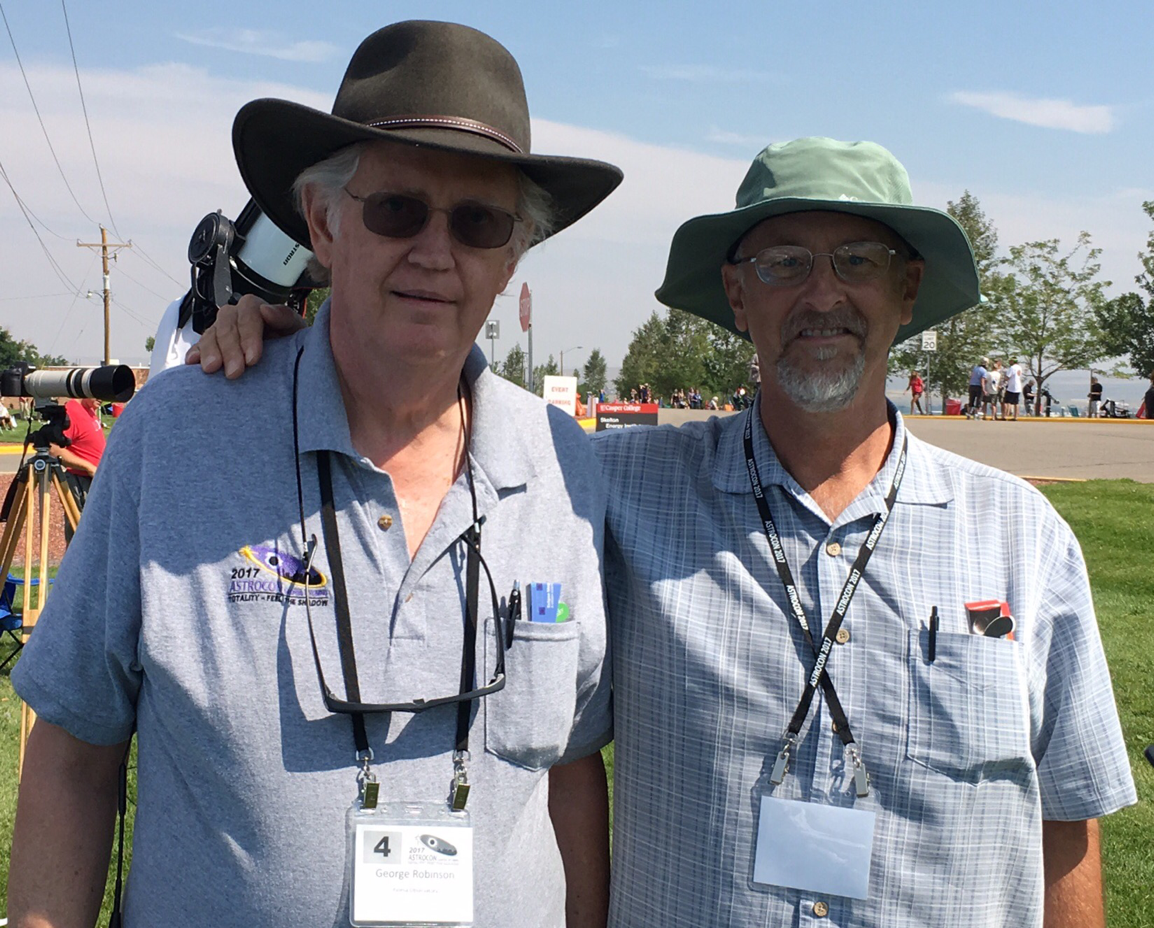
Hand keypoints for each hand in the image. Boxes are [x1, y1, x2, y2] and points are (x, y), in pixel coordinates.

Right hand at [185, 294, 306, 378]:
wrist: (286, 360)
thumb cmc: (291, 343)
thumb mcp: (295, 330)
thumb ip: (285, 318)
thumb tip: (267, 310)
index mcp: (256, 309)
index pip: (248, 313)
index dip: (248, 335)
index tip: (252, 359)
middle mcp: (235, 317)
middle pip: (226, 325)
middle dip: (229, 349)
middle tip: (234, 372)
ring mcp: (221, 331)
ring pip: (210, 334)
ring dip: (210, 352)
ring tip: (212, 369)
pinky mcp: (211, 347)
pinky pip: (198, 347)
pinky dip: (195, 354)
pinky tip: (193, 363)